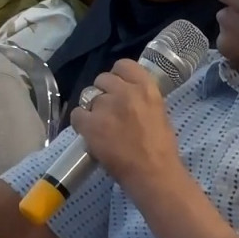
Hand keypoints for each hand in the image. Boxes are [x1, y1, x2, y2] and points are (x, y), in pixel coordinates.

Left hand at [69, 60, 182, 192]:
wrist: (153, 172)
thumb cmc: (162, 147)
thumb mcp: (158, 112)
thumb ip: (142, 99)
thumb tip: (128, 96)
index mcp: (146, 87)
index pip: (123, 65)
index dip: (117, 76)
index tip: (118, 87)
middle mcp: (124, 91)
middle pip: (102, 79)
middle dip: (103, 92)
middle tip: (108, 109)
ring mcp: (105, 107)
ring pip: (88, 96)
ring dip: (92, 108)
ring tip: (99, 124)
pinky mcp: (90, 124)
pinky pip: (77, 114)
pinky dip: (81, 122)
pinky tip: (89, 132)